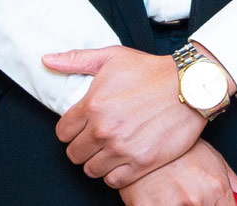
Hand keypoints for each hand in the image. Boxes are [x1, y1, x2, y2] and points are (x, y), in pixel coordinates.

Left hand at [46, 45, 221, 187]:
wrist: (189, 86)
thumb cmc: (151, 70)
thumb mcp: (112, 56)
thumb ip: (76, 60)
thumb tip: (47, 60)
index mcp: (93, 105)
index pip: (62, 132)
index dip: (71, 129)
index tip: (82, 126)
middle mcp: (104, 130)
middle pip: (74, 154)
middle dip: (83, 146)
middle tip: (97, 138)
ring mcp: (122, 149)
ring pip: (91, 170)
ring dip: (97, 161)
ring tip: (110, 149)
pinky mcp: (141, 163)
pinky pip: (113, 181)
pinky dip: (114, 174)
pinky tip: (122, 160)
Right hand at [117, 139, 236, 205]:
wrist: (143, 132)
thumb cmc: (178, 147)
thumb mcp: (212, 158)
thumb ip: (231, 182)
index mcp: (216, 188)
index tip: (216, 203)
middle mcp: (196, 199)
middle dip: (198, 205)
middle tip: (188, 194)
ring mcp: (171, 205)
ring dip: (178, 205)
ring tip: (171, 193)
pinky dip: (159, 204)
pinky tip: (158, 195)